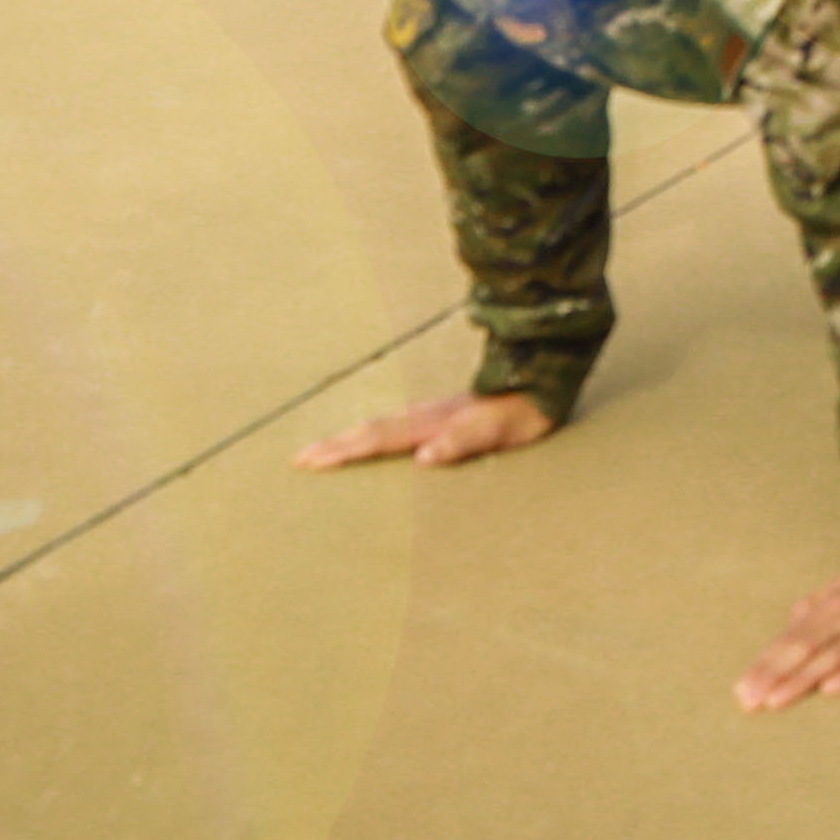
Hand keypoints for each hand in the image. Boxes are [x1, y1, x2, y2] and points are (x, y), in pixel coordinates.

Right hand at [294, 388, 555, 474]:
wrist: (540, 379)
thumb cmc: (522, 412)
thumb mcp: (497, 431)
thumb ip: (462, 441)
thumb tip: (423, 457)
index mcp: (431, 423)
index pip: (378, 439)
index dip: (344, 450)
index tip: (309, 460)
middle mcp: (425, 416)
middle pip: (371, 431)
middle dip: (334, 444)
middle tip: (299, 457)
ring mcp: (432, 412)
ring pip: (380, 425)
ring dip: (350, 437)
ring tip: (323, 448)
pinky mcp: (441, 414)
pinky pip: (396, 425)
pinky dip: (374, 432)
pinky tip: (372, 436)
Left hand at [734, 550, 839, 710]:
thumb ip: (825, 602)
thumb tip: (794, 618)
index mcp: (835, 603)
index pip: (793, 637)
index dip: (767, 663)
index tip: (741, 689)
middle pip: (805, 646)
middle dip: (773, 675)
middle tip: (747, 701)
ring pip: (832, 654)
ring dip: (801, 679)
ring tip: (775, 701)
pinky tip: (832, 688)